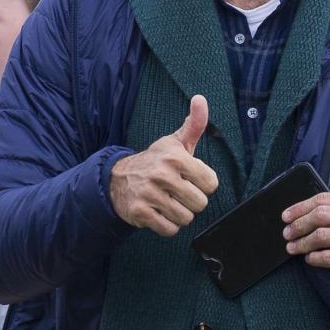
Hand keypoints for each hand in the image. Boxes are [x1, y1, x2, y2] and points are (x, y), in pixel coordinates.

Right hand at [110, 94, 217, 236]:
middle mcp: (162, 174)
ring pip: (185, 218)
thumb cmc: (155, 160)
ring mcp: (149, 194)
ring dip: (179, 214)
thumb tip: (200, 99)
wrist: (117, 178)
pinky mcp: (139, 212)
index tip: (190, 179)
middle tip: (178, 193)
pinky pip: (169, 230)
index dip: (203, 184)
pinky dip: (167, 226)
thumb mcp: (175, 142)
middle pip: (200, 203)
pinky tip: (159, 213)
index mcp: (175, 156)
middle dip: (191, 201)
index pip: (211, 183)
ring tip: (168, 202)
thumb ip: (194, 124)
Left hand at [282, 190, 329, 293]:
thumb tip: (298, 214)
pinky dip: (315, 258)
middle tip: (287, 233)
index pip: (324, 199)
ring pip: (323, 236)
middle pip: (321, 215)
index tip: (286, 216)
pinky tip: (309, 258)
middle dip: (299, 225)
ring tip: (293, 247)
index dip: (300, 208)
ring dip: (303, 243)